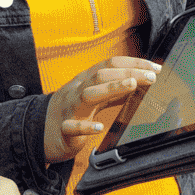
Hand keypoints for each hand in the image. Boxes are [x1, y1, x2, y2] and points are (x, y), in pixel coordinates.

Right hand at [44, 56, 161, 163]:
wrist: (40, 132)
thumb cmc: (71, 112)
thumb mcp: (93, 95)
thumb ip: (113, 90)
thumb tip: (139, 82)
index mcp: (86, 80)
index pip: (110, 64)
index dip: (134, 63)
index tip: (154, 67)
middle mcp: (77, 90)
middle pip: (102, 75)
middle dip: (128, 72)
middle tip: (151, 76)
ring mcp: (69, 109)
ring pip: (88, 94)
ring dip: (111, 88)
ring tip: (131, 86)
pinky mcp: (64, 129)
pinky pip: (73, 127)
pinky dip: (86, 126)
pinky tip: (99, 126)